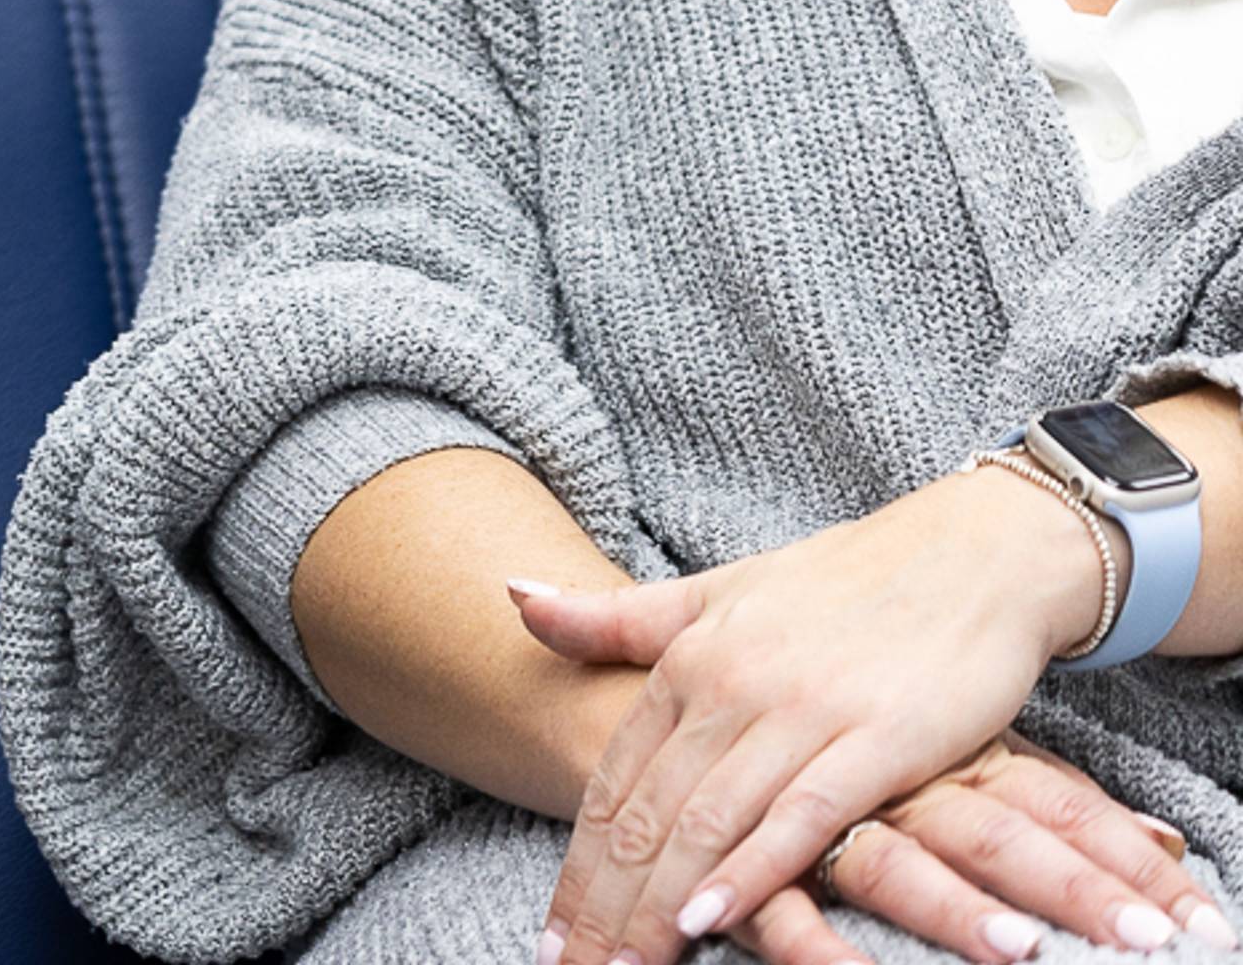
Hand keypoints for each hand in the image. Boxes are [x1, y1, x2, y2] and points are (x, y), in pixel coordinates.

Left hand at [522, 466, 1113, 964]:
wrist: (969, 554)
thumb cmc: (838, 584)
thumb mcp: (716, 594)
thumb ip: (617, 619)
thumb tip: (511, 595)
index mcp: (686, 660)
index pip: (612, 783)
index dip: (578, 866)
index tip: (551, 933)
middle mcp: (730, 686)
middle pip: (647, 816)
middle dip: (604, 906)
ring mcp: (802, 712)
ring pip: (708, 824)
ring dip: (658, 906)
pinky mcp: (879, 738)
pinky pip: (801, 815)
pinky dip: (751, 870)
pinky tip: (708, 918)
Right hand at [724, 737, 1228, 963]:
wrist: (636, 699)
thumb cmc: (804, 717)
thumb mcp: (921, 740)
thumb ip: (1039, 790)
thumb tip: (1173, 840)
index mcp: (929, 741)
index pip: (1048, 800)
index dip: (1117, 855)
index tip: (1193, 912)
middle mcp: (881, 773)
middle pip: (994, 835)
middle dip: (1076, 889)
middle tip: (1156, 940)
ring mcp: (811, 809)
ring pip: (895, 868)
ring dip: (959, 914)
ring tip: (1028, 951)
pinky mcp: (744, 864)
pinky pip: (785, 914)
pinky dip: (820, 949)